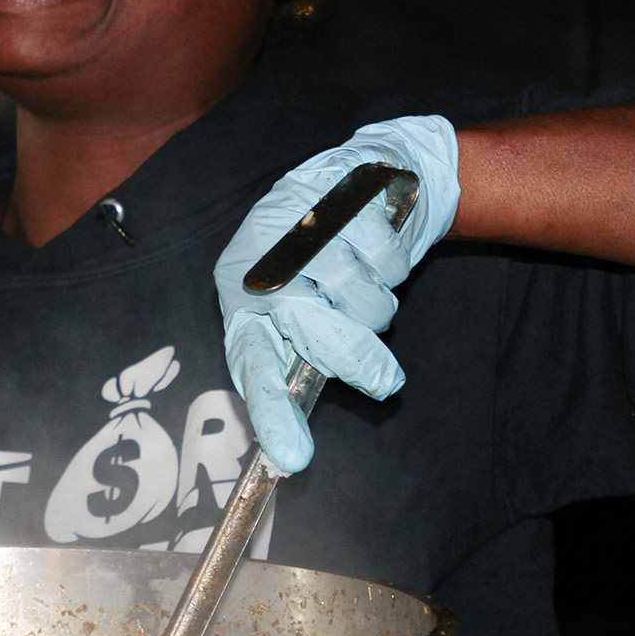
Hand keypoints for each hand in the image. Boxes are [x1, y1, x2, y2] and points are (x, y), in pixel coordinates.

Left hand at [215, 116, 460, 474]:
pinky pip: (385, 260)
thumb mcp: (299, 305)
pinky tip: (377, 248)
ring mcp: (302, 222)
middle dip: (353, 358)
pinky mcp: (344, 195)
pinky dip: (393, 267)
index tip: (292, 458)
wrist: (362, 177)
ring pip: (358, 297)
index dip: (271, 410)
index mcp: (241, 293)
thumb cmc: (323, 260)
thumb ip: (300, 358)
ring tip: (366, 286)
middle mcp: (262, 258)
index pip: (250, 359)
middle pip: (310, 327)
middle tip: (383, 381)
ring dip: (377, 305)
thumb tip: (289, 447)